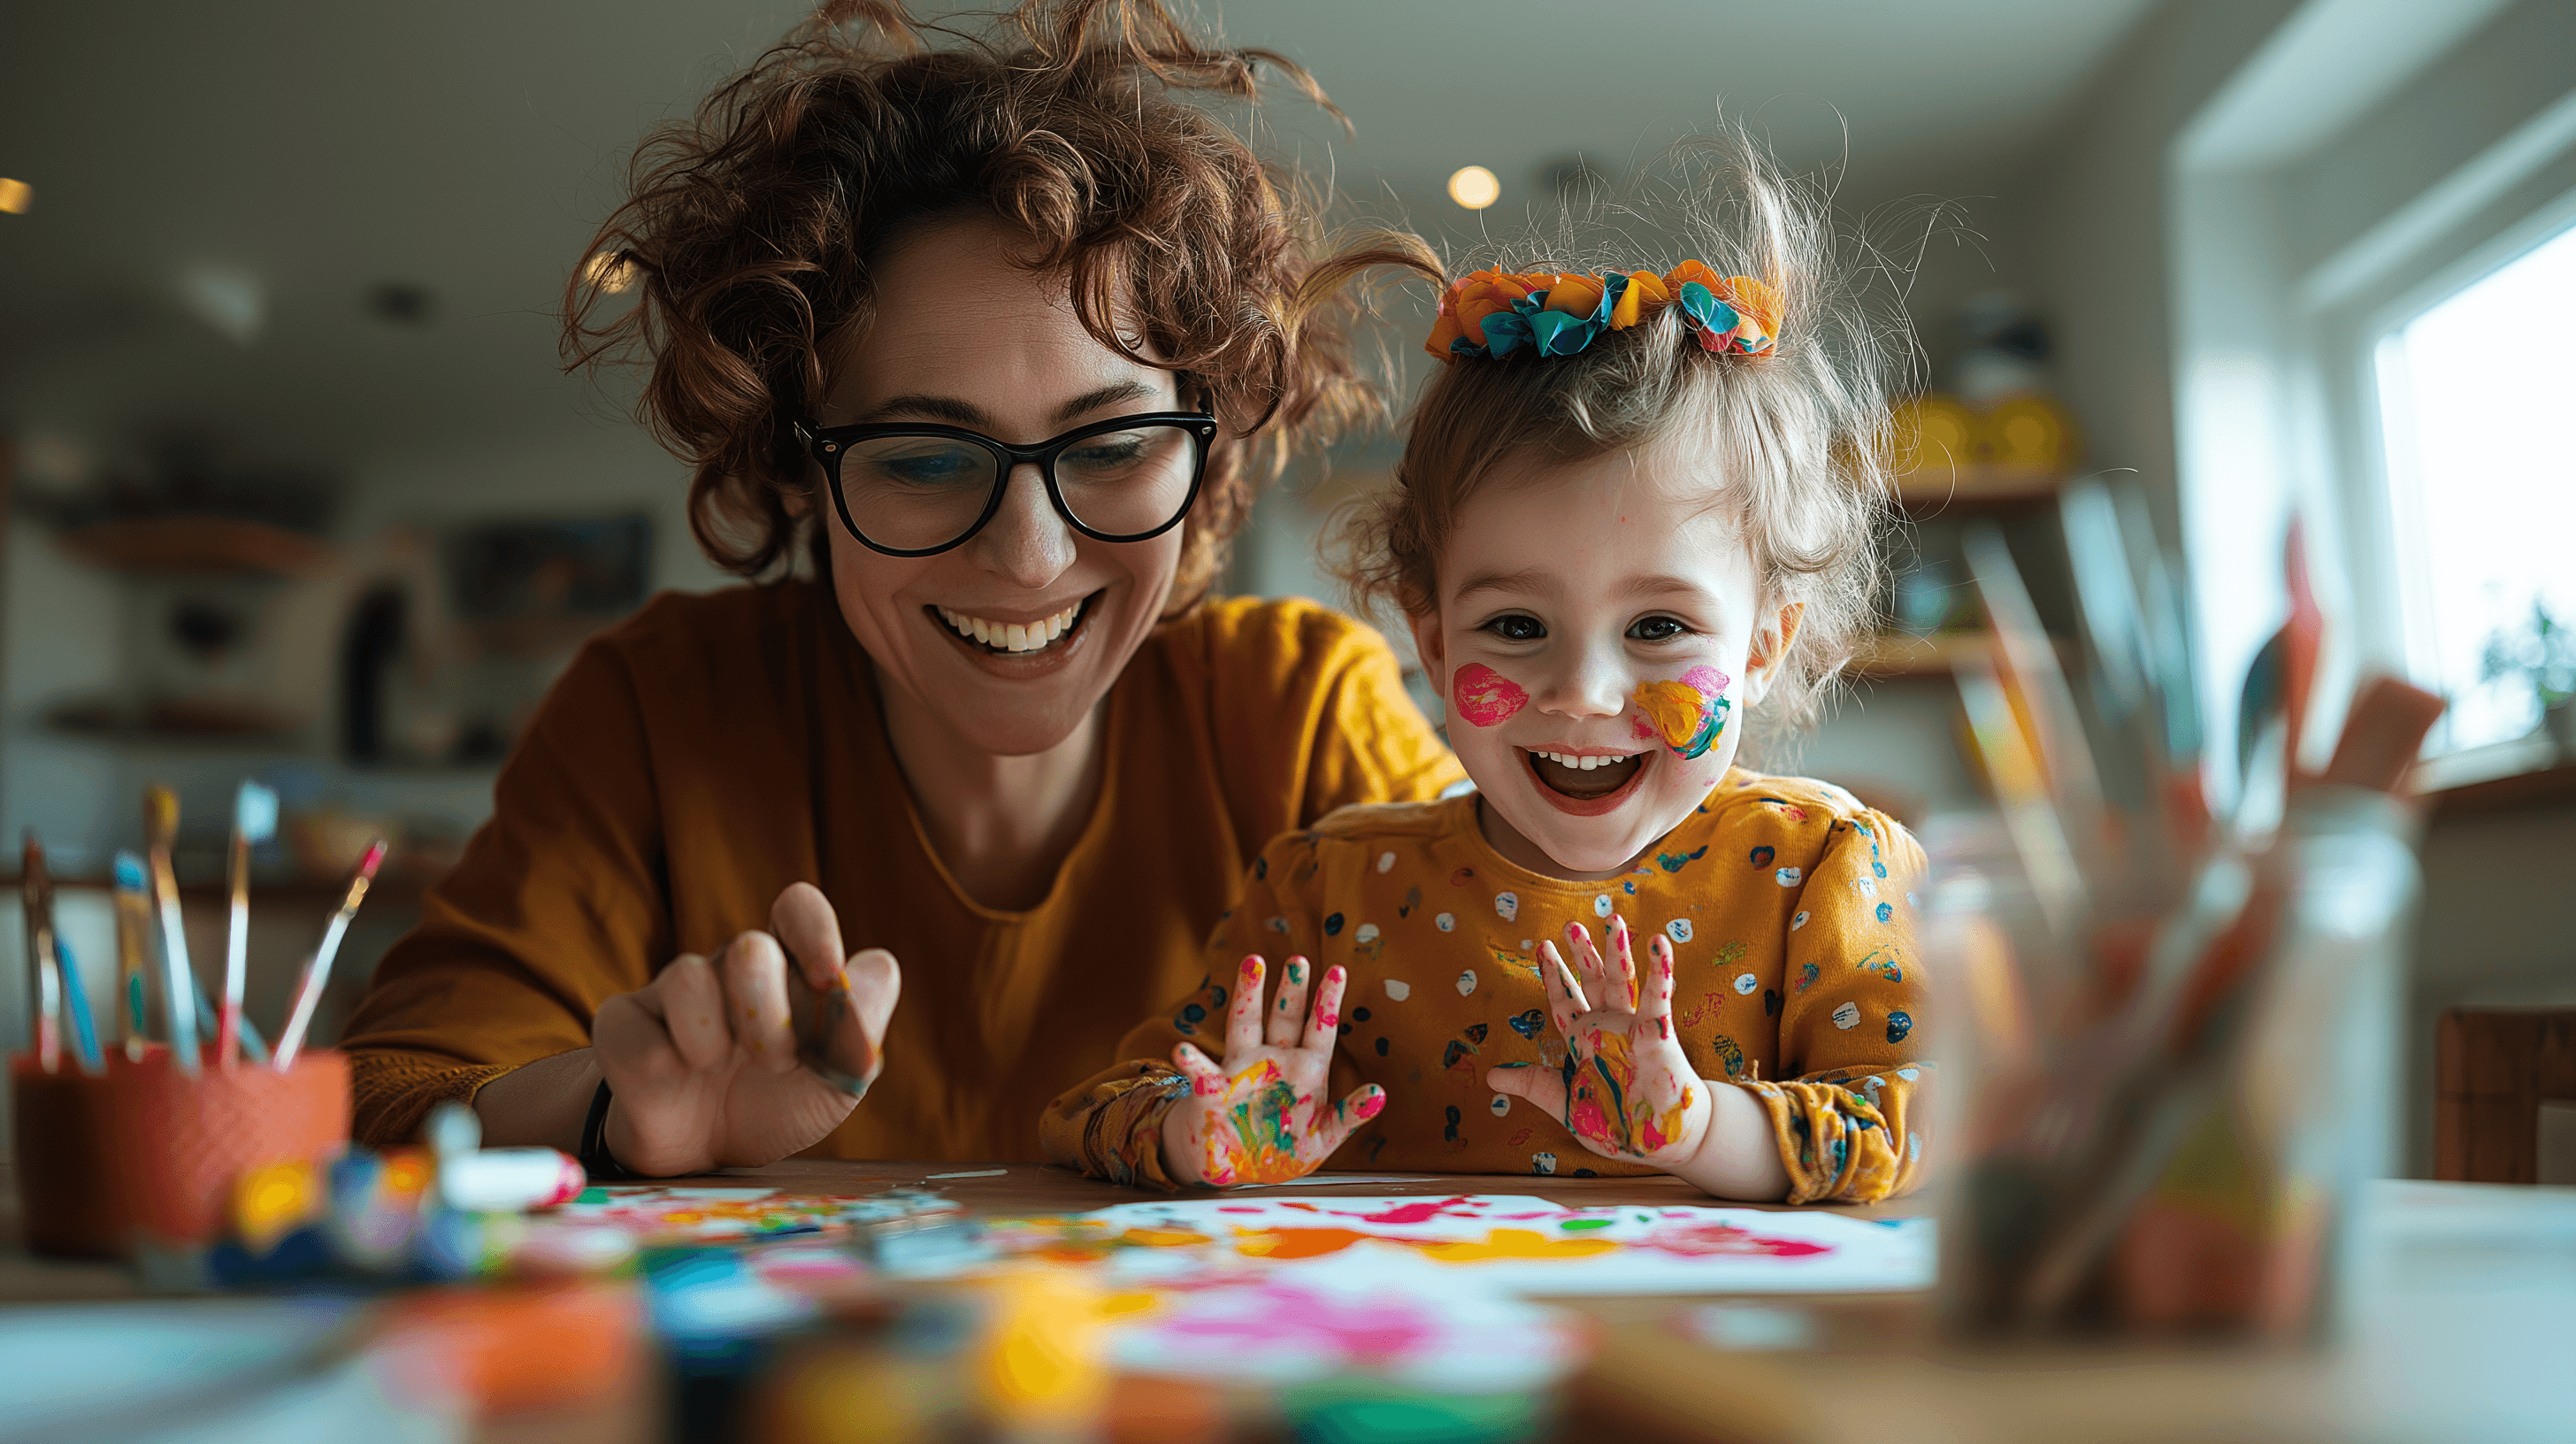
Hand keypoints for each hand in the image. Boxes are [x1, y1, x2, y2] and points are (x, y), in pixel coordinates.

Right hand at [592, 882, 899, 1175]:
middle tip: (775, 1061)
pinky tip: (673, 1081)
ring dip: (715, 1040)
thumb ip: (861, 1028)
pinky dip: (664, 1069)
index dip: (814, 931)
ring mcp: (675, 989)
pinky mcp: (624, 1022)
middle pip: (749, 945)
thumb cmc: (778, 1103)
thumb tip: (879, 965)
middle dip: (767, 1008)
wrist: (706, 1153)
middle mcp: (730, 966)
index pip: (797, 909)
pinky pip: (640, 1033)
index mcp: (787, 967)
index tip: (827, 979)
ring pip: (687, 976)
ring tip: (719, 1071)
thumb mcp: (835, 1082)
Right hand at [1160, 953, 1385, 1186]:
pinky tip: (1183, 1051)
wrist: (1239, 1167)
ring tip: (1253, 962)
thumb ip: (1349, 1115)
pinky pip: (1201, 1074)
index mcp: (1306, 1070)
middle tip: (1299, 958)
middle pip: (1284, 1017)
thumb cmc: (1286, 1147)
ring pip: (1246, 1023)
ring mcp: (1242, 1070)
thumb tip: (1381, 1093)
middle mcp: (1274, 1060)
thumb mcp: (1324, 1135)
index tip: (1339, 970)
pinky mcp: (1213, 1091)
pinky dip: (1193, 1063)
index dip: (1328, 1001)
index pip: (1320, 1029)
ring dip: (1249, 993)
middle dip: (1292, 988)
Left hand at [1487, 916, 1709, 1167]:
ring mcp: (1632, 1027)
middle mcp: (1606, 1027)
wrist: (1655, 1143)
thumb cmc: (1612, 1123)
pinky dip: (1660, 970)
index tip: (1542, 946)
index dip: (1554, 975)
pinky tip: (1658, 943)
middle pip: (1591, 981)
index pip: (1564, 1000)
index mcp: (1583, 1040)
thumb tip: (1490, 1076)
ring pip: (1621, 981)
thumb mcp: (1562, 1103)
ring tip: (1611, 918)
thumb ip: (1531, 1084)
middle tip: (1570, 925)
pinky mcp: (1657, 1035)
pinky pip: (1658, 998)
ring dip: (1616, 950)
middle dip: (1581, 954)